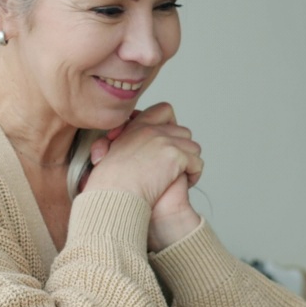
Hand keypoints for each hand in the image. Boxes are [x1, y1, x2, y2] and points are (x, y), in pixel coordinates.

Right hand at [82, 103, 202, 249]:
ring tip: (179, 176)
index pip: (164, 110)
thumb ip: (119, 139)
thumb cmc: (108, 183)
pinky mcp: (175, 156)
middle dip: (182, 149)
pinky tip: (184, 183)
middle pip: (184, 132)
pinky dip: (194, 175)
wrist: (113, 195)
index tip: (168, 142)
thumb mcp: (108, 151)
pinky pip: (197, 163)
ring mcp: (165, 142)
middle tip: (175, 166)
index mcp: (138, 127)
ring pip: (193, 148)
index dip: (171, 124)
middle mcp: (153, 130)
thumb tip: (121, 134)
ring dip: (189, 163)